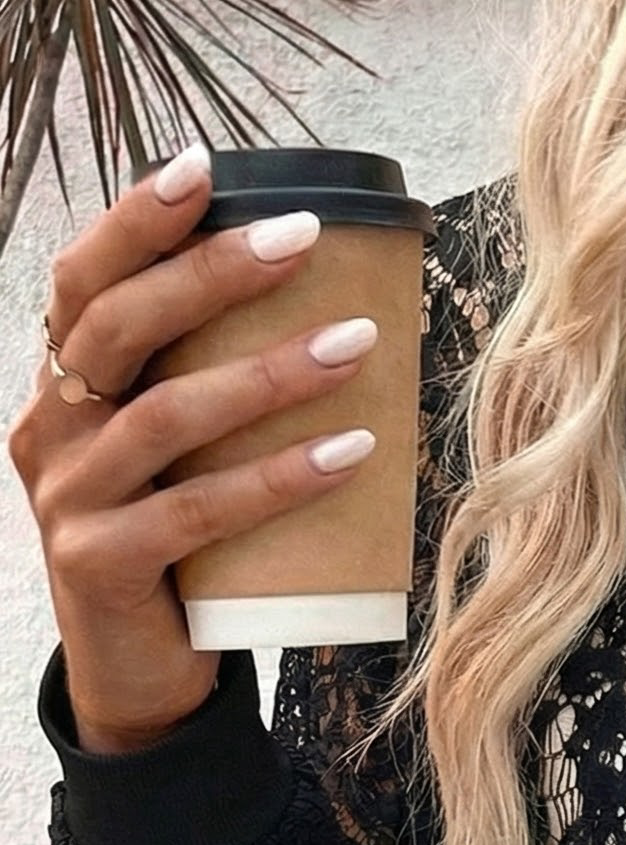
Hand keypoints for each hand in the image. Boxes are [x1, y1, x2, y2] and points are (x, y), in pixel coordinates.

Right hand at [8, 140, 379, 751]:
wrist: (141, 677)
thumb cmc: (182, 549)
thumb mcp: (184, 457)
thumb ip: (210, 387)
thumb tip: (336, 305)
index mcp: (63, 388)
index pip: (82, 283)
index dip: (134, 221)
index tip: (202, 167)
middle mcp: (51, 430)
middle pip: (121, 328)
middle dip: (210, 273)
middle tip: (303, 237)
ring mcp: (68, 499)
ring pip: (166, 415)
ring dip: (267, 373)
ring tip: (355, 343)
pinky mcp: (102, 565)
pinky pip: (197, 511)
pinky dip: (278, 478)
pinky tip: (349, 454)